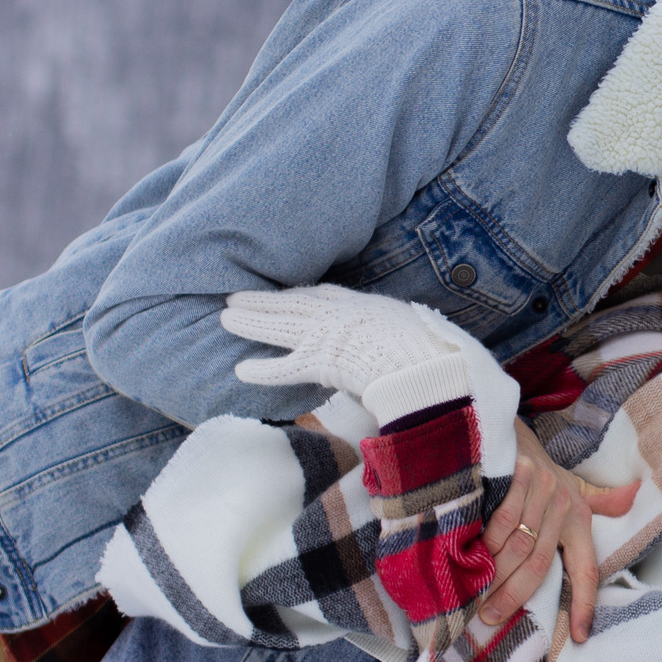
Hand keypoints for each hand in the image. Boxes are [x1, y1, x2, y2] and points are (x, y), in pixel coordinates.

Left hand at [222, 284, 483, 423]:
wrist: (431, 362)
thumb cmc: (436, 351)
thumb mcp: (422, 331)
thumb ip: (409, 334)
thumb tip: (417, 343)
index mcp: (368, 306)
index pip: (326, 295)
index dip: (302, 294)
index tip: (285, 292)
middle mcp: (345, 315)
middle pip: (295, 302)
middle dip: (265, 299)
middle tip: (235, 296)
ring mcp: (332, 335)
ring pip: (282, 324)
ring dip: (252, 321)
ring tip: (225, 316)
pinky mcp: (325, 361)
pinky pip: (287, 366)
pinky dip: (263, 368)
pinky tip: (240, 369)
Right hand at [473, 419, 639, 643]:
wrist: (514, 431)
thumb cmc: (543, 470)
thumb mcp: (575, 487)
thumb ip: (601, 501)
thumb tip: (633, 496)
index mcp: (581, 519)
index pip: (586, 569)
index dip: (584, 605)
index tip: (578, 637)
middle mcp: (565, 506)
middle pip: (541, 565)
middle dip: (515, 596)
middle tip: (491, 618)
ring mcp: (541, 491)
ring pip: (518, 547)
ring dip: (493, 576)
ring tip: (474, 598)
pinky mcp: (516, 478)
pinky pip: (499, 521)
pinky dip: (483, 544)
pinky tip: (468, 563)